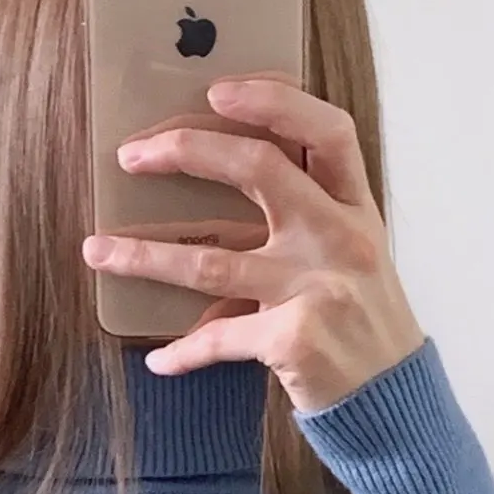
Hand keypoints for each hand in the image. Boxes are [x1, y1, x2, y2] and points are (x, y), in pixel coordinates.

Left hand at [81, 72, 426, 413]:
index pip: (327, 131)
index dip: (274, 101)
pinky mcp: (294, 340)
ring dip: (144, 255)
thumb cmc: (365, 324)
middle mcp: (340, 239)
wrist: (396, 403)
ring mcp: (317, 289)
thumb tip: (225, 175)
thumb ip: (311, 215)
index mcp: (357, 209)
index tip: (217, 90)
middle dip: (186, 151)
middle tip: (130, 156)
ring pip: (212, 261)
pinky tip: (159, 361)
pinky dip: (183, 353)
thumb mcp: (355, 257)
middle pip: (259, 169)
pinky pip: (218, 339)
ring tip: (97, 251)